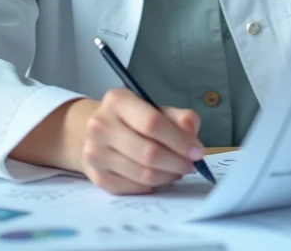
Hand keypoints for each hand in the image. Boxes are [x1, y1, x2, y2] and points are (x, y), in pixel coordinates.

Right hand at [79, 88, 205, 194]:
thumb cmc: (131, 118)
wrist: (92, 131)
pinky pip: (134, 187)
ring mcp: (95, 153)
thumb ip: (177, 116)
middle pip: (148, 153)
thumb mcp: (153, 108)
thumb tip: (192, 127)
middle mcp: (101, 126)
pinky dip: (154, 185)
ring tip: (179, 170)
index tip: (197, 151)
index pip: (152, 123)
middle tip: (191, 165)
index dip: (179, 140)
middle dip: (177, 162)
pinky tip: (161, 176)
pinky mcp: (97, 177)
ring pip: (143, 174)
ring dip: (168, 175)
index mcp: (117, 101)